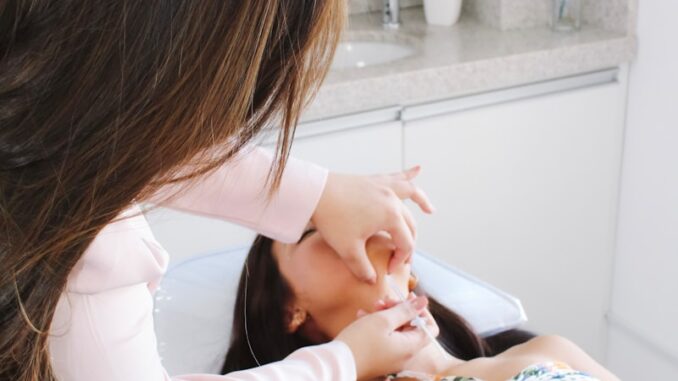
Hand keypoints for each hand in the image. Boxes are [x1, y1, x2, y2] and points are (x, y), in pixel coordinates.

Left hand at [311, 166, 434, 282]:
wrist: (314, 193)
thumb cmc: (331, 219)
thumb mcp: (347, 250)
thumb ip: (362, 268)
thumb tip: (373, 280)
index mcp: (391, 216)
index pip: (405, 244)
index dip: (399, 260)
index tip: (388, 270)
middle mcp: (392, 200)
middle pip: (410, 224)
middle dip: (409, 242)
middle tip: (403, 256)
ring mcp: (384, 187)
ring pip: (410, 194)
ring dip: (422, 201)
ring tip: (430, 210)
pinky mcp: (373, 180)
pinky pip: (395, 177)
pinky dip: (408, 174)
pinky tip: (418, 169)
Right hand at [335, 295, 435, 379]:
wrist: (337, 364)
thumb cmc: (360, 342)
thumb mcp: (383, 320)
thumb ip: (406, 310)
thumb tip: (423, 301)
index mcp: (410, 347)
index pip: (429, 328)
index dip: (420, 311)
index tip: (407, 300)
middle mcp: (404, 355)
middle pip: (411, 328)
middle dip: (399, 310)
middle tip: (384, 300)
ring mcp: (392, 358)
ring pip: (396, 331)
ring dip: (386, 316)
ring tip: (372, 306)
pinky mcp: (379, 359)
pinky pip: (385, 339)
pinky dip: (377, 326)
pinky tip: (362, 316)